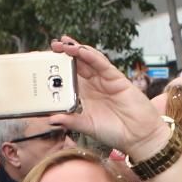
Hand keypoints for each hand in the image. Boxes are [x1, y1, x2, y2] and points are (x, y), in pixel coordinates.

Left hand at [45, 37, 168, 161]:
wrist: (138, 137)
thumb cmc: (114, 132)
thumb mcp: (87, 126)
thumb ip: (70, 121)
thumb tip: (50, 119)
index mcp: (84, 94)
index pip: (68, 76)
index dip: (57, 68)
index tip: (43, 61)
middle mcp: (94, 84)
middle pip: (77, 64)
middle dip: (64, 54)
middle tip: (51, 46)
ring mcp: (105, 80)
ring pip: (88, 60)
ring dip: (76, 51)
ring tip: (63, 44)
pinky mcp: (117, 79)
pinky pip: (102, 65)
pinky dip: (92, 57)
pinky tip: (81, 51)